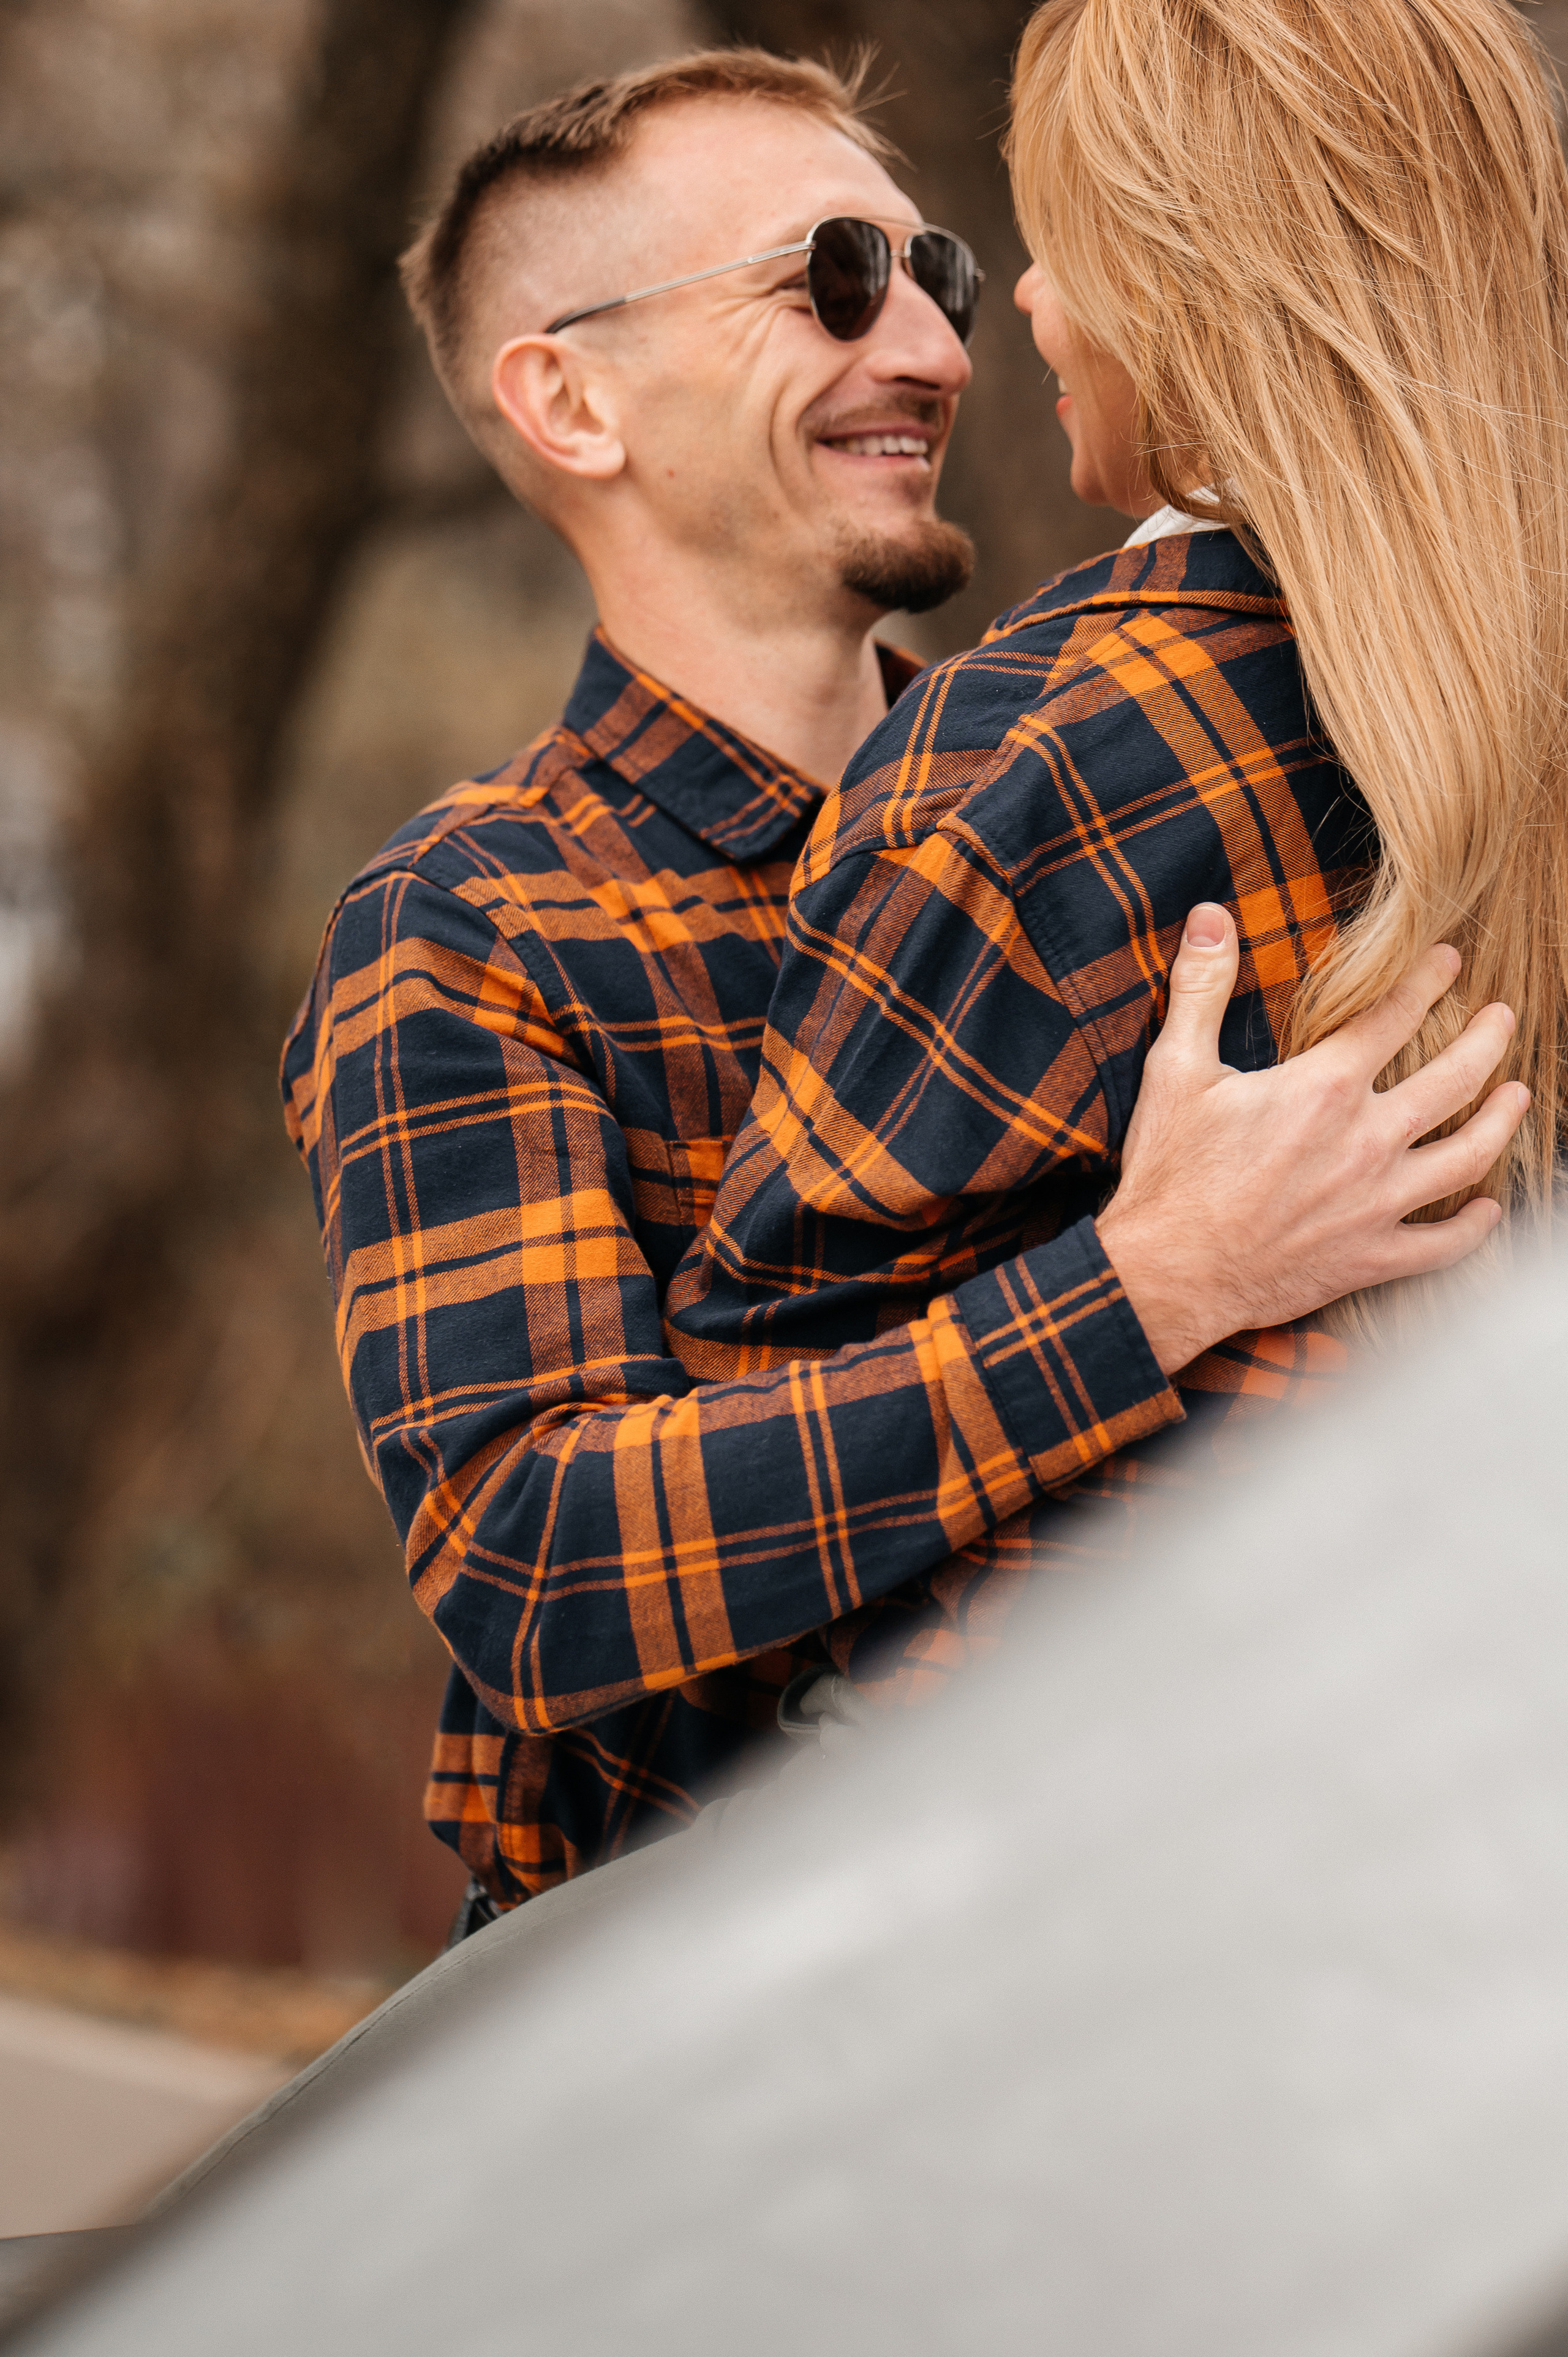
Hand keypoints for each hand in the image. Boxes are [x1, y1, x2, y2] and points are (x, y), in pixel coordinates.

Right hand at [1096, 905, 1528, 1373]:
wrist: (1169, 1274)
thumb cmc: (1170, 1174)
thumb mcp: (1174, 1069)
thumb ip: (1201, 987)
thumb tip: (1211, 914)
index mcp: (1324, 1089)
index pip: (1394, 1018)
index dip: (1428, 982)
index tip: (1451, 960)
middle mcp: (1366, 1141)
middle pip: (1455, 1081)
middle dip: (1489, 1041)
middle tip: (1504, 1018)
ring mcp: (1376, 1203)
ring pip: (1468, 1157)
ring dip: (1502, 1122)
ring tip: (1519, 1097)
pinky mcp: (1370, 1257)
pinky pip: (1443, 1245)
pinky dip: (1474, 1227)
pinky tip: (1489, 1210)